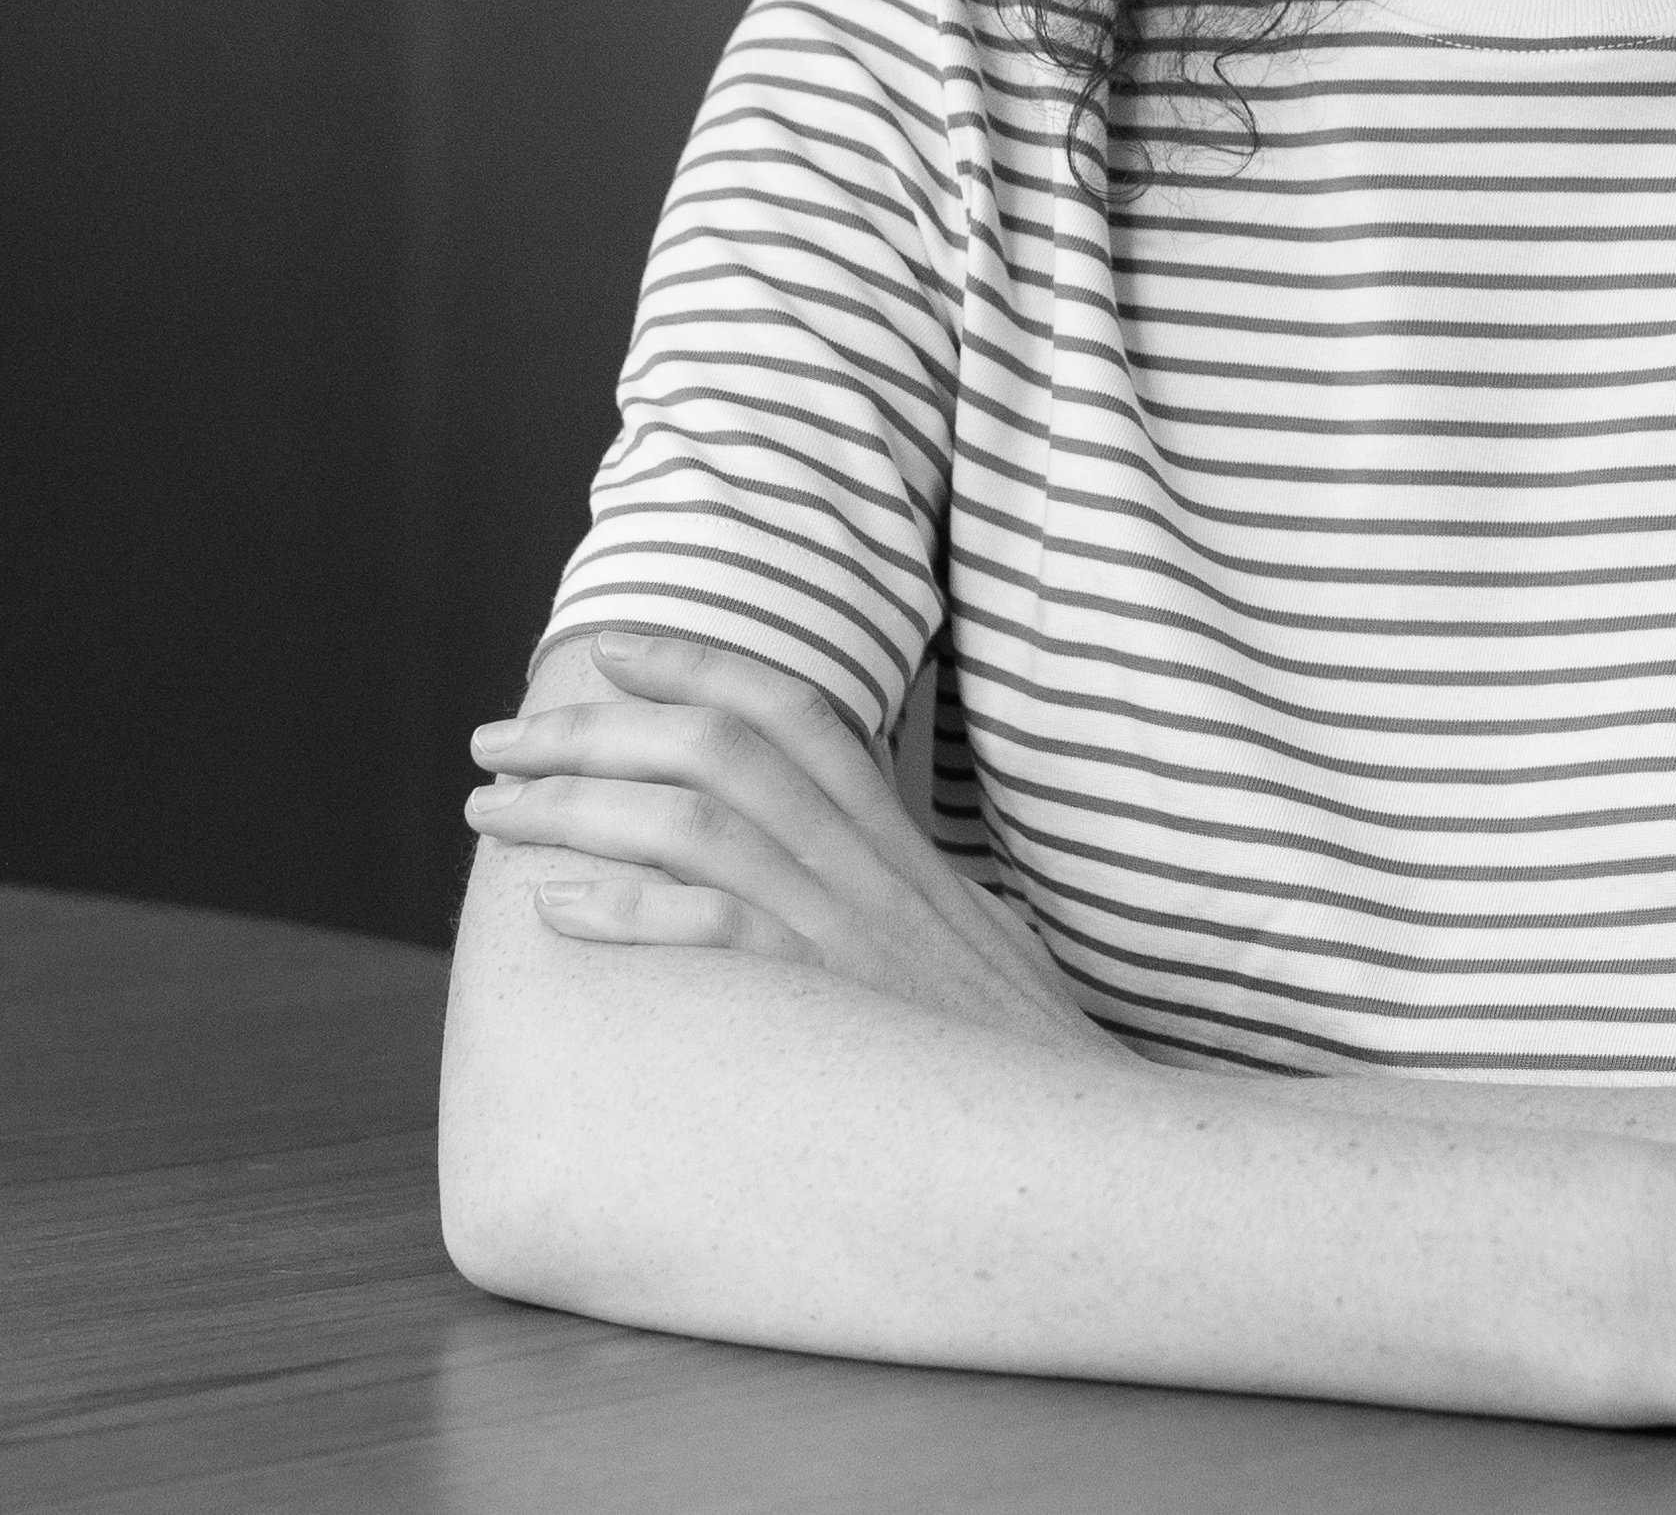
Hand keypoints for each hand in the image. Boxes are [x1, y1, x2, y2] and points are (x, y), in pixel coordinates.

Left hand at [465, 631, 1110, 1056]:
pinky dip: (628, 907)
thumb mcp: (965, 933)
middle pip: (718, 748)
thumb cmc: (1014, 1050)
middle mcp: (864, 864)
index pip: (793, 708)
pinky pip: (716, 927)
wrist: (1085, 1128)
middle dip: (592, 728)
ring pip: (695, 820)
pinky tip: (558, 909)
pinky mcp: (832, 995)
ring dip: (575, 804)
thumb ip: (895, 889)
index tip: (615, 648)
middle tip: (496, 738)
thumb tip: (832, 869)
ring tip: (490, 812)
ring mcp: (848, 925)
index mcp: (891, 840)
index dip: (701, 662)